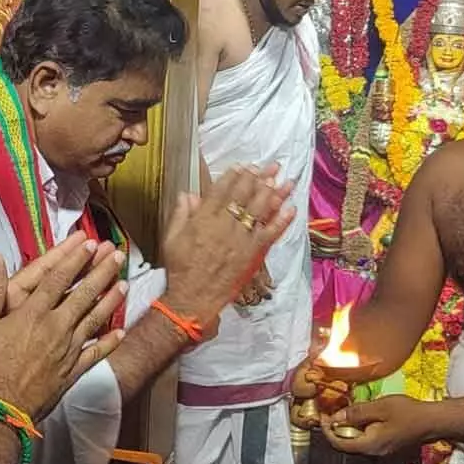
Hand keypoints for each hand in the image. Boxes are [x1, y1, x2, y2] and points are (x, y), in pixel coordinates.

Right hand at [0, 233, 127, 420]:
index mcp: (32, 314)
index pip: (58, 279)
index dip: (75, 259)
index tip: (90, 243)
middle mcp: (55, 328)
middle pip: (84, 295)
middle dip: (101, 272)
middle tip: (117, 255)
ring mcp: (67, 351)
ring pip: (94, 320)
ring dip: (111, 301)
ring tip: (124, 284)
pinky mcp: (72, 372)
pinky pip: (95, 353)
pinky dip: (109, 342)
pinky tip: (120, 332)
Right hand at [161, 164, 296, 326]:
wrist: (193, 297)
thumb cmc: (180, 268)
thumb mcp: (172, 238)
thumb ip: (181, 214)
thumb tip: (187, 194)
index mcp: (203, 219)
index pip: (221, 191)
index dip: (233, 176)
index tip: (243, 166)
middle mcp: (224, 225)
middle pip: (243, 196)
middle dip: (256, 178)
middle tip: (267, 167)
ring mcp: (240, 239)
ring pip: (259, 210)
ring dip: (273, 192)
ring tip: (282, 179)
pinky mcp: (253, 254)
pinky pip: (270, 234)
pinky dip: (282, 221)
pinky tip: (291, 208)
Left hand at [321, 395, 433, 455]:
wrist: (433, 421)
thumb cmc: (409, 412)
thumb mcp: (380, 407)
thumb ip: (357, 413)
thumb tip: (336, 417)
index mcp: (370, 445)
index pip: (340, 444)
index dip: (328, 430)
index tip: (323, 416)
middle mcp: (374, 452)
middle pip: (347, 444)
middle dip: (336, 429)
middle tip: (331, 411)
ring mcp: (381, 451)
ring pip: (356, 442)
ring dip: (347, 428)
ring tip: (344, 411)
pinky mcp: (387, 445)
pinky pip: (366, 440)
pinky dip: (358, 429)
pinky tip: (360, 416)